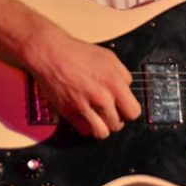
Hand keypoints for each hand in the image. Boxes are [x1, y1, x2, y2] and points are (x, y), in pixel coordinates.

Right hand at [25, 29, 141, 138]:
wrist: (52, 54)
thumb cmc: (77, 53)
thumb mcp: (109, 57)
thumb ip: (122, 75)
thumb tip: (127, 89)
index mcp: (114, 83)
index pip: (133, 112)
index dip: (128, 110)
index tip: (124, 108)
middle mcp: (101, 98)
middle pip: (118, 124)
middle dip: (116, 118)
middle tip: (110, 111)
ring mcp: (85, 107)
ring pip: (103, 133)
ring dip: (102, 126)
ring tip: (99, 117)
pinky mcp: (69, 113)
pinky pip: (85, 131)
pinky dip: (87, 127)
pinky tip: (86, 117)